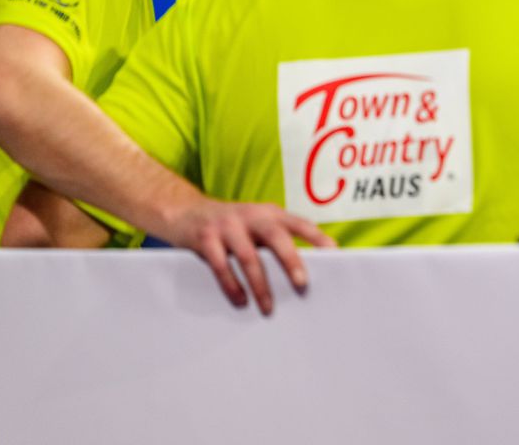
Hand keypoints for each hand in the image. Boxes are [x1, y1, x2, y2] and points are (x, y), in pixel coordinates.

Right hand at [166, 200, 335, 314]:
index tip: (334, 253)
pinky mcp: (205, 239)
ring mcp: (227, 226)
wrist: (184, 211)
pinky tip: (240, 301)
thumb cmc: (231, 226)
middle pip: (275, 237)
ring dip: (260, 284)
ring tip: (268, 307)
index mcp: (269, 213)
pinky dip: (232, 285)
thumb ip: (275, 240)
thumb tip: (302, 273)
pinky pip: (221, 265)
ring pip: (248, 257)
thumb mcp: (255, 224)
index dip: (316, 236)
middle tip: (302, 284)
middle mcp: (250, 216)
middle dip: (290, 260)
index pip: (298, 222)